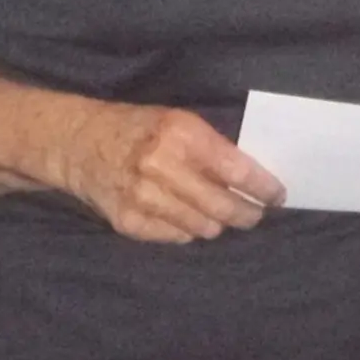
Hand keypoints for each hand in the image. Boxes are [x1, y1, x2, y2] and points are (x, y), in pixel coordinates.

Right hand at [64, 104, 286, 243]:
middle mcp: (162, 167)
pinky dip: (188, 230)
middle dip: (248, 214)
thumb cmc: (140, 128)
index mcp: (181, 134)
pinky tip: (187, 216)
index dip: (263, 188)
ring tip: (221, 215)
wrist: (81, 143)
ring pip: (203, 228)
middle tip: (256, 214)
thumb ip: (213, 148)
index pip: (237, 171)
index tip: (278, 196)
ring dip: (218, 224)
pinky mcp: (129, 222)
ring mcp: (143, 198)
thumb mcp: (179, 121)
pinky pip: (176, 237)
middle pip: (223, 207)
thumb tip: (253, 179)